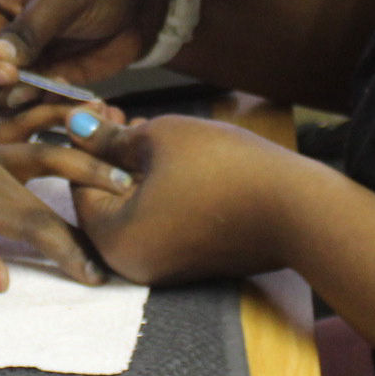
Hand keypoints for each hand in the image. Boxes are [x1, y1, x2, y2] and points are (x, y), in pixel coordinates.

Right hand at [0, 0, 171, 116]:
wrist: (143, 3)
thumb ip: (29, 28)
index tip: (8, 76)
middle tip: (29, 93)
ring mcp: (8, 64)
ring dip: (13, 108)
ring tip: (51, 92)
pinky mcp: (32, 85)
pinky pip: (19, 111)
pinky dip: (38, 114)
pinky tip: (67, 100)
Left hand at [0, 127, 136, 291]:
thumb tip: (3, 280)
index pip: (33, 225)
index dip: (66, 252)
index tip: (94, 275)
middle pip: (53, 173)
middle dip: (94, 188)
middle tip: (132, 205)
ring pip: (46, 140)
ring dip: (86, 143)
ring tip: (125, 146)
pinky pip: (26, 126)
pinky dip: (56, 118)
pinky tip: (84, 113)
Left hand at [59, 113, 313, 285]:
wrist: (298, 208)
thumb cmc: (225, 168)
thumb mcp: (159, 138)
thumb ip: (109, 138)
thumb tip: (76, 126)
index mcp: (115, 239)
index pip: (79, 183)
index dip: (87, 140)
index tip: (98, 108)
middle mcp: (133, 264)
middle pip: (105, 199)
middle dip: (111, 154)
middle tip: (118, 114)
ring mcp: (164, 267)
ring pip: (134, 209)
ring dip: (135, 170)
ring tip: (145, 128)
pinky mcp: (192, 262)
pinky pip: (161, 222)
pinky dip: (159, 191)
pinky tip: (172, 157)